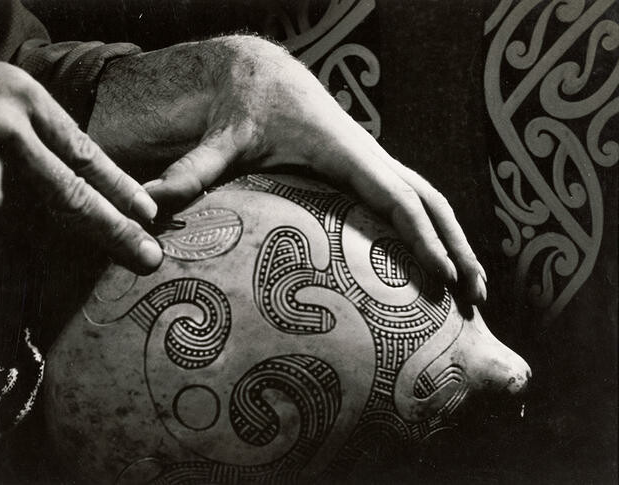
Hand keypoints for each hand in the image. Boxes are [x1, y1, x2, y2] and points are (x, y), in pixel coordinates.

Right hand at [0, 62, 161, 273]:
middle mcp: (4, 133)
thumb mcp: (8, 97)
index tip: (148, 215)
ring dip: (38, 246)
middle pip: (71, 195)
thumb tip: (104, 189)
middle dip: (114, 232)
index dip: (120, 189)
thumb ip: (48, 137)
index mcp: (26, 100)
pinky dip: (2, 257)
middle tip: (148, 258)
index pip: (86, 155)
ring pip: (21, 224)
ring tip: (75, 256)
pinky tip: (6, 272)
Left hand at [89, 36, 486, 301]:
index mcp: (343, 152)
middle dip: (459, 247)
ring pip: (431, 200)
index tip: (447, 277)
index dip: (424, 238)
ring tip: (473, 290)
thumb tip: (150, 204)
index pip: (396, 198)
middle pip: (431, 202)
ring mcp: (373, 161)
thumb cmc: (242, 108)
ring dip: (457, 241)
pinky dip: (434, 230)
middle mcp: (369, 156)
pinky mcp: (367, 169)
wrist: (259, 73)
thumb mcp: (218, 140)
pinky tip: (436, 259)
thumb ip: (191, 172)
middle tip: (477, 299)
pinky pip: (413, 200)